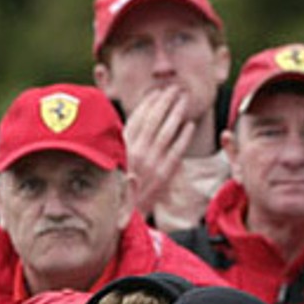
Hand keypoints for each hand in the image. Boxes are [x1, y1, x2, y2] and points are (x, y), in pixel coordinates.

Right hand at [121, 87, 195, 218]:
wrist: (123, 215)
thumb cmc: (117, 188)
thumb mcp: (114, 162)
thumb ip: (124, 143)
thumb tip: (132, 124)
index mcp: (122, 146)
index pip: (137, 118)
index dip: (148, 103)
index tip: (157, 92)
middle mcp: (135, 152)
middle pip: (153, 119)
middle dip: (165, 101)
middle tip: (175, 89)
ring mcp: (151, 162)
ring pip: (165, 131)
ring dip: (176, 112)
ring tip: (184, 99)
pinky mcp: (163, 174)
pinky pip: (176, 150)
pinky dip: (183, 137)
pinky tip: (190, 126)